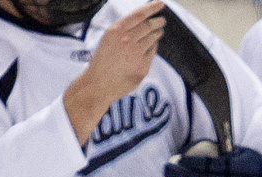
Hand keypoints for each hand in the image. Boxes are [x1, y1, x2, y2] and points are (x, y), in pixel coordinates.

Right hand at [63, 1, 165, 144]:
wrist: (99, 83)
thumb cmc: (104, 60)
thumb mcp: (109, 39)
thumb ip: (124, 30)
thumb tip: (144, 21)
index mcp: (116, 31)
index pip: (139, 15)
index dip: (152, 8)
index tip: (161, 4)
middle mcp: (127, 40)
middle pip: (149, 26)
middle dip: (158, 22)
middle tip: (162, 20)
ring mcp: (136, 54)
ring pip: (153, 38)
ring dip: (158, 33)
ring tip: (159, 32)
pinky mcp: (143, 67)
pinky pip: (153, 52)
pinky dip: (153, 47)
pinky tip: (151, 47)